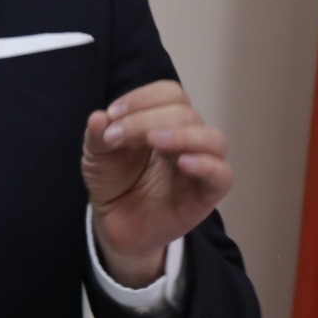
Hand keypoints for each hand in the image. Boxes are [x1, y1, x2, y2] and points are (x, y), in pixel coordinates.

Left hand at [81, 80, 231, 286]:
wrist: (115, 223)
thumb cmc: (114, 180)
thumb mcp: (96, 154)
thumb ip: (97, 135)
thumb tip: (100, 117)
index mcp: (164, 121)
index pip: (169, 93)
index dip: (143, 98)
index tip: (112, 114)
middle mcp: (186, 139)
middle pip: (185, 113)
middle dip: (146, 119)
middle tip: (115, 137)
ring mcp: (198, 168)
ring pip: (213, 139)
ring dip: (182, 135)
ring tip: (154, 140)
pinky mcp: (205, 197)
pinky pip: (222, 176)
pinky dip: (207, 165)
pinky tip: (182, 163)